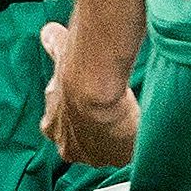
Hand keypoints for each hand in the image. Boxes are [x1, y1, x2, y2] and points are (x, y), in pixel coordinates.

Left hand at [39, 21, 138, 166]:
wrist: (94, 88)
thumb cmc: (76, 70)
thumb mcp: (61, 52)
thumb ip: (54, 44)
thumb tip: (49, 32)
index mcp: (52, 127)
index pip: (63, 127)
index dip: (76, 116)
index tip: (88, 104)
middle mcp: (69, 148)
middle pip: (85, 145)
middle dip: (96, 133)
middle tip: (111, 116)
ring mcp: (94, 157)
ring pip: (108, 151)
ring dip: (117, 139)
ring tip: (130, 122)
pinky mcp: (118, 159)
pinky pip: (129, 154)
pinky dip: (135, 143)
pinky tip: (141, 129)